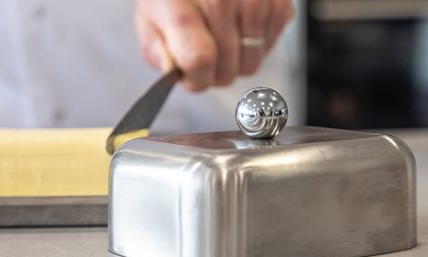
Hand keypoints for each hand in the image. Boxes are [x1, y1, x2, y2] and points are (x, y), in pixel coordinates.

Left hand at [135, 0, 293, 91]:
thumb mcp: (149, 21)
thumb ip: (155, 51)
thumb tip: (171, 70)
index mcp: (176, 4)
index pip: (199, 59)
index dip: (196, 77)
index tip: (191, 70)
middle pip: (227, 69)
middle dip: (215, 71)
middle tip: (208, 52)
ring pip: (251, 62)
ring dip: (238, 60)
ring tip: (225, 39)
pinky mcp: (278, 0)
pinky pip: (272, 44)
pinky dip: (259, 44)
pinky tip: (244, 28)